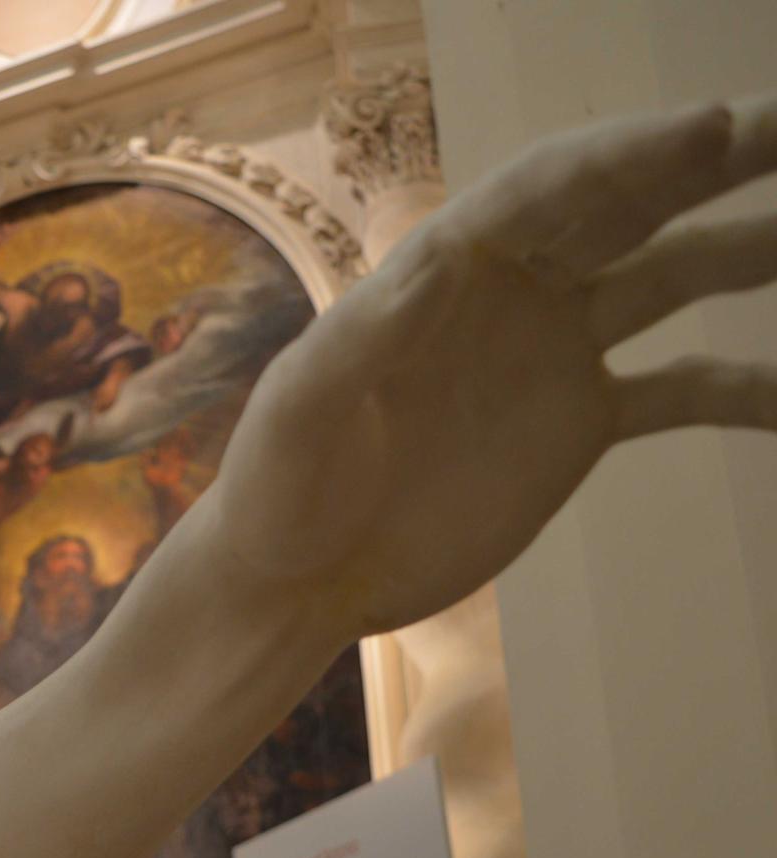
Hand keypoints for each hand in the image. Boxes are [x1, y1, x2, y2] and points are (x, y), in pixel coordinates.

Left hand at [207, 96, 776, 636]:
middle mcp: (509, 291)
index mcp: (442, 267)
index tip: (716, 127)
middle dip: (717, 157)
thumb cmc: (278, 487)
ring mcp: (551, 352)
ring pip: (671, 276)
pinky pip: (682, 387)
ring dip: (750, 246)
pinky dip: (746, 385)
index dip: (632, 152)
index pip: (551, 188)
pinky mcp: (578, 421)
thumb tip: (441, 258)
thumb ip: (364, 335)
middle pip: (628, 203)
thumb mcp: (299, 410)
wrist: (299, 580)